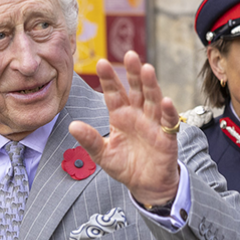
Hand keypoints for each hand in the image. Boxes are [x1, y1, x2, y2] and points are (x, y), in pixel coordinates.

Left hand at [68, 51, 180, 206]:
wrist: (146, 185)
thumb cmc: (125, 166)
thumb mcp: (103, 154)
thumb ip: (90, 140)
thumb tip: (72, 125)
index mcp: (121, 116)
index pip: (113, 94)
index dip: (108, 79)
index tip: (101, 63)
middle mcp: (138, 115)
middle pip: (136, 90)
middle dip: (132, 73)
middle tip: (129, 54)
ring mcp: (153, 123)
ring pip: (152, 100)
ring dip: (151, 85)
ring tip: (146, 69)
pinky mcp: (167, 136)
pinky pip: (168, 121)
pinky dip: (167, 111)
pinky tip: (165, 100)